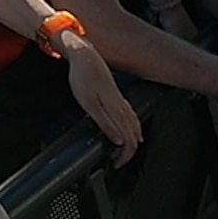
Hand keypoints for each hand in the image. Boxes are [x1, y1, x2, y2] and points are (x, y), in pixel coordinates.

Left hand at [65, 38, 140, 162]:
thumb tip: (118, 140)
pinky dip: (133, 128)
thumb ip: (104, 122)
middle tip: (118, 162)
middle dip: (129, 152)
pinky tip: (129, 128)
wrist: (84, 54)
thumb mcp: (88, 102)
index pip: (128, 140)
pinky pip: (131, 116)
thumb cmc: (82, 76)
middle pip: (134, 135)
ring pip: (135, 125)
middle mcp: (122, 106)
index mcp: (116, 110)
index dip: (125, 156)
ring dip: (132, 141)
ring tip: (123, 152)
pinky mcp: (116, 95)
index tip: (116, 164)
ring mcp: (121, 100)